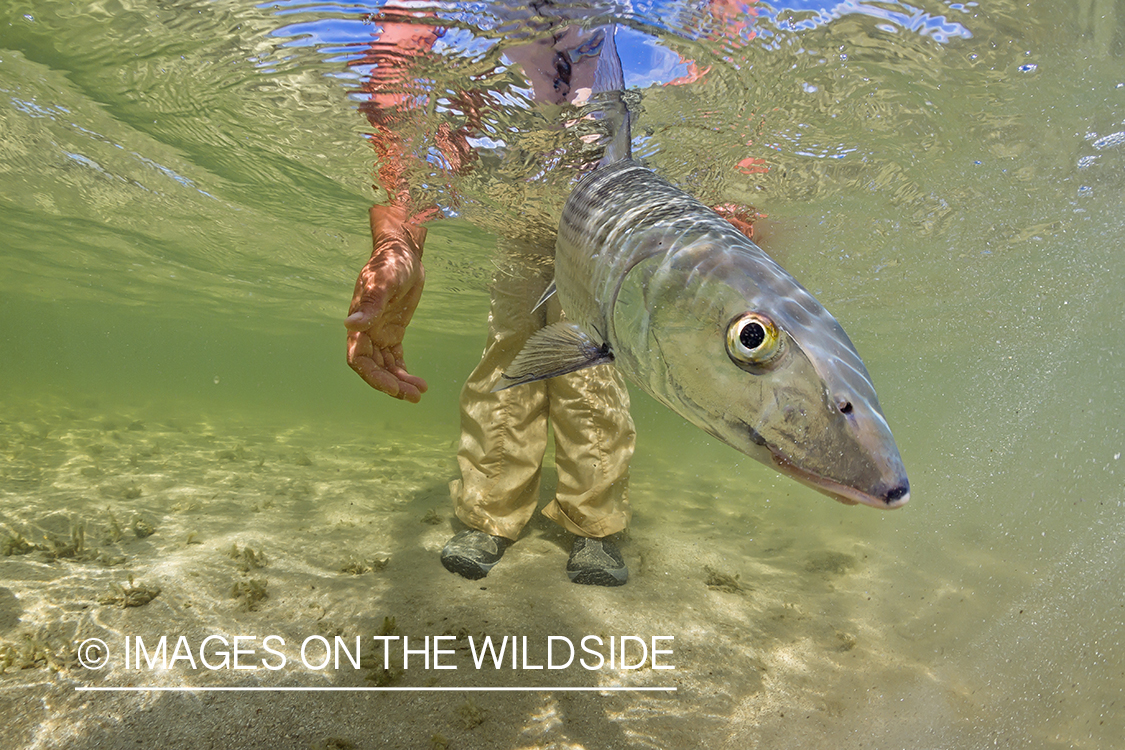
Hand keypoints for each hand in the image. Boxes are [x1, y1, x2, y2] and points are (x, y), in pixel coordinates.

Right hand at [345, 205, 429, 401]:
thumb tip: (350, 325)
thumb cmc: (390, 263)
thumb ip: (370, 305)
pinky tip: (420, 383)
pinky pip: (396, 359)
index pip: (358, 358)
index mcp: (359, 322)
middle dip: (390, 384)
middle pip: (373, 368)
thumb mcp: (383, 281)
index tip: (392, 386)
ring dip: (400, 382)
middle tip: (413, 396)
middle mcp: (366, 332)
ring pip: (386, 367)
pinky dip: (405, 372)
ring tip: (420, 393)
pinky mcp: (393, 332)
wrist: (404, 253)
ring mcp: (379, 334)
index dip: (372, 376)